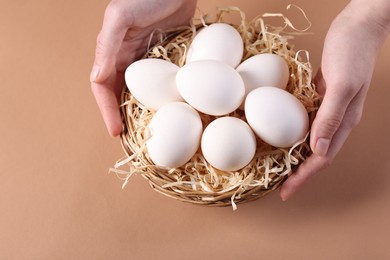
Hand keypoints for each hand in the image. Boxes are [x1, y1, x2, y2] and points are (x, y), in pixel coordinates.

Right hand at [90, 0, 196, 135]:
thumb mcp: (120, 16)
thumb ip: (107, 45)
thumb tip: (97, 79)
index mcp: (112, 52)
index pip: (103, 88)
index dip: (107, 111)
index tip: (116, 132)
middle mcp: (128, 60)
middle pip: (121, 96)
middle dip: (123, 118)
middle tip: (132, 142)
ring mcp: (149, 61)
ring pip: (142, 94)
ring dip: (143, 113)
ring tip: (151, 133)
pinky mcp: (168, 59)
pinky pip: (163, 84)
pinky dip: (164, 99)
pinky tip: (172, 112)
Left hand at [280, 0, 389, 199]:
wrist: (356, 27)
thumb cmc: (352, 51)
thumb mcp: (343, 84)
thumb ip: (331, 117)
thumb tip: (317, 149)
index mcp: (344, 122)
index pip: (322, 159)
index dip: (303, 177)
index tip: (285, 193)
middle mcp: (335, 120)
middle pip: (314, 155)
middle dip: (296, 173)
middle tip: (276, 187)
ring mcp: (327, 109)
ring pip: (308, 140)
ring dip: (293, 156)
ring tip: (274, 167)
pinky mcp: (318, 97)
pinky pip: (303, 121)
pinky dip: (290, 132)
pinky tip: (277, 135)